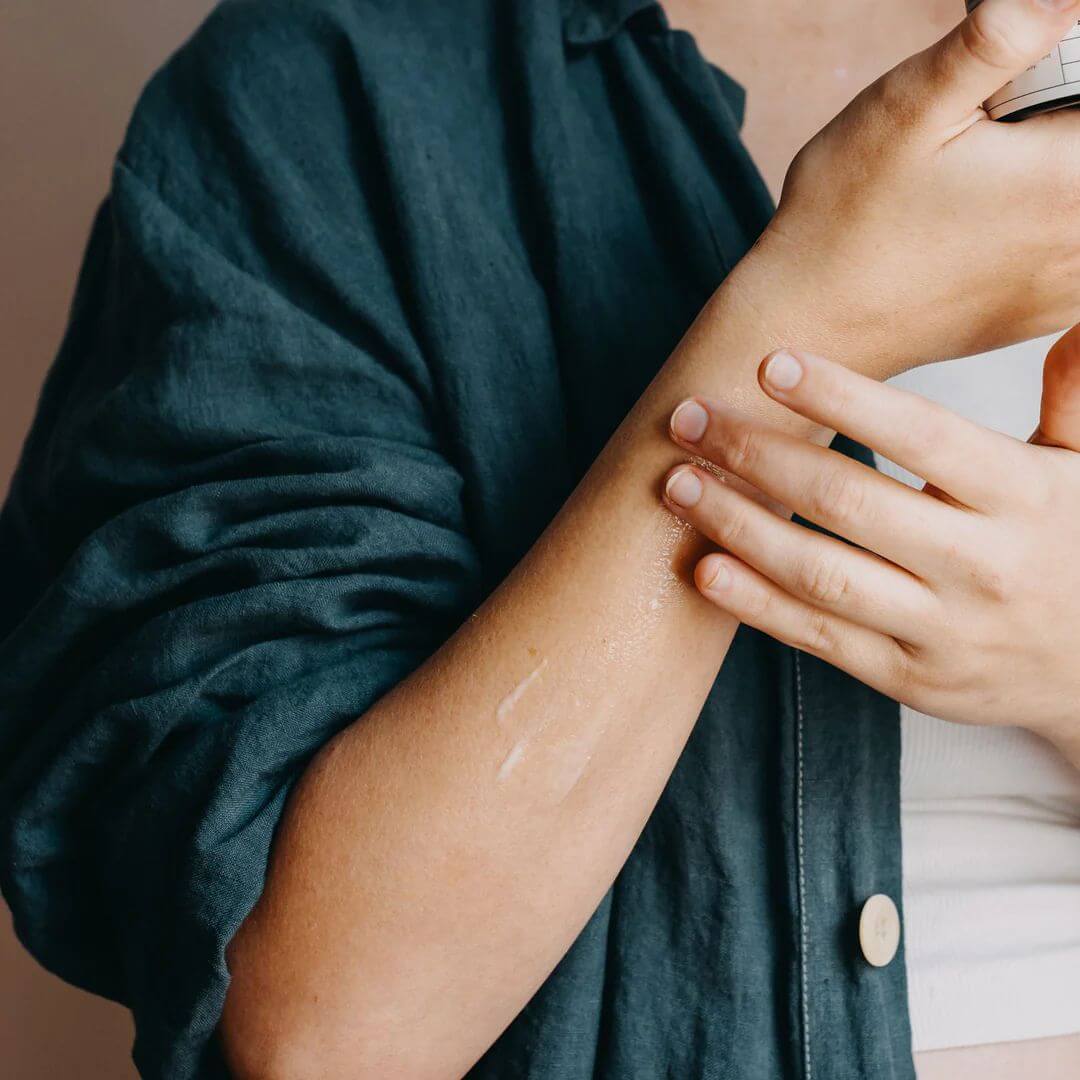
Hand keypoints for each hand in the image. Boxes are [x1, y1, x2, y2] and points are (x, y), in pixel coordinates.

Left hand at [660, 328, 1079, 768]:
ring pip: (821, 574)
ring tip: (676, 485)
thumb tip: (1071, 322)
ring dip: (737, 525)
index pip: (923, 435)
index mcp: (1027, 497)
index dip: (841, 399)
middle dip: (758, 454)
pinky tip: (704, 568)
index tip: (769, 364)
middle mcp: (984, 567)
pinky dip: (756, 605)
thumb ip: (1079, 400)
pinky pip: (821, 638)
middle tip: (690, 418)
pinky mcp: (909, 680)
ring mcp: (942, 631)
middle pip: (850, 502)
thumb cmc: (1077, 550)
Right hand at [731, 0, 1079, 379]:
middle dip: (1043, 124)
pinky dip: (1039, 228)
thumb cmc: (843, 222)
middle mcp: (1079, 240)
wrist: (803, 322)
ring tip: (973, 192)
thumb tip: (1060, 1)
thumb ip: (997, 38)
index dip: (1053, 76)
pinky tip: (979, 230)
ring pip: (1073, 200)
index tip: (1002, 99)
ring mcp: (1065, 285)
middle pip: (1079, 145)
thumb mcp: (908, 105)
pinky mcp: (1041, 311)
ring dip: (1042, 178)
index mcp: (1068, 178)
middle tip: (980, 140)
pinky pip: (1067, 253)